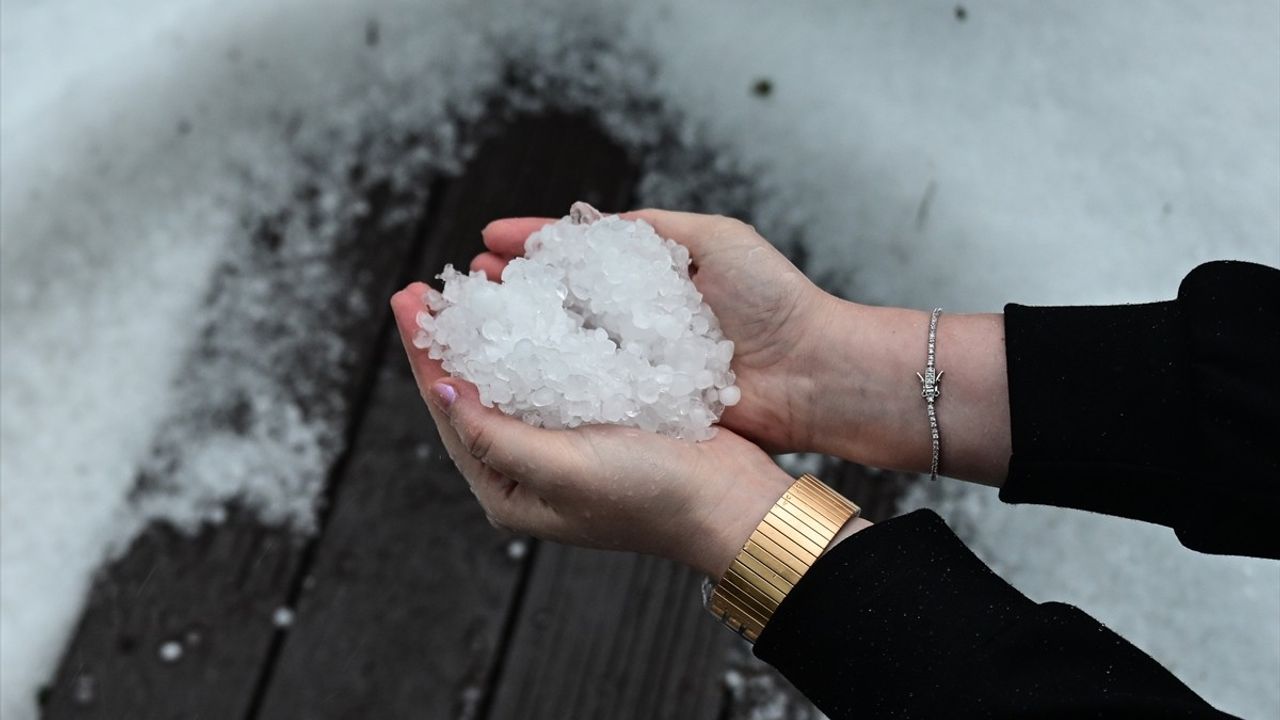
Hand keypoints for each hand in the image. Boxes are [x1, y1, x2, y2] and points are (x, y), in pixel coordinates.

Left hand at [390, 283, 796, 577]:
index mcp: (509, 491)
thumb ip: (496, 437)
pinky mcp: (603, 417)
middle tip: (425, 288)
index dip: (426, 353)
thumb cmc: (651, 498)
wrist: (731, 502)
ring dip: (493, 328)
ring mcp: (566, 442)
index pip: (451, 412)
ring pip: (514, 374)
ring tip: (472, 284)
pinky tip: (531, 301)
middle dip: (450, 336)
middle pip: (475, 390)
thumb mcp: (563, 471)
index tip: (408, 301)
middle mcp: (530, 468)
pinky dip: (540, 333)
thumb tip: (443, 390)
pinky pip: (558, 368)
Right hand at [472, 210, 837, 453]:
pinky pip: (590, 390)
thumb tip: (589, 219)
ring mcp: (638, 363)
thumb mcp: (718, 239)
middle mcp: (638, 319)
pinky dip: (552, 380)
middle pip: (562, 297)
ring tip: (478, 318)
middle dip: (515, 287)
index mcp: (652, 275)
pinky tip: (514, 372)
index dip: (533, 245)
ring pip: (566, 343)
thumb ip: (655, 229)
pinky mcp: (645, 404)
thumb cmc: (776, 301)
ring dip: (522, 331)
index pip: (579, 253)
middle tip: (472, 279)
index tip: (489, 240)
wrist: (815, 374)